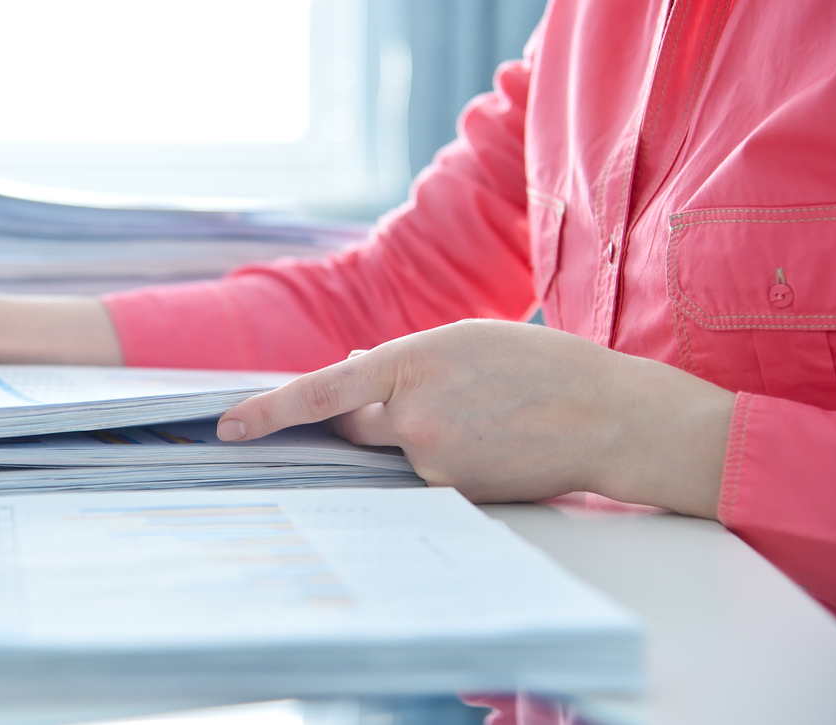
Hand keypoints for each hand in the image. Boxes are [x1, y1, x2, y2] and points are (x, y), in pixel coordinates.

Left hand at [217, 319, 735, 518]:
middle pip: (354, 429)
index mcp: (411, 361)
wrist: (606, 416)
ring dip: (416, 439)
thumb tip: (356, 378)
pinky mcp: (454, 495)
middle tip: (430, 402)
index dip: (269, 410)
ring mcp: (432, 462)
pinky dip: (443, 461)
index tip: (229, 426)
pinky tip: (488, 444)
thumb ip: (402, 361)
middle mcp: (413, 417)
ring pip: (394, 455)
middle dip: (368, 419)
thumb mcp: (463, 339)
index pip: (322, 393)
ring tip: (479, 420)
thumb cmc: (540, 365)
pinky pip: (425, 478)